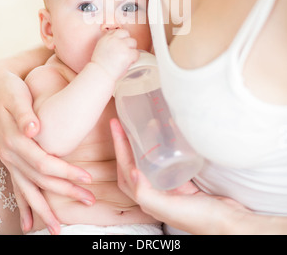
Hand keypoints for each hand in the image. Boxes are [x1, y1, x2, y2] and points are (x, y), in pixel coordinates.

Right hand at [0, 66, 94, 233]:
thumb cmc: (10, 91)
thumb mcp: (16, 96)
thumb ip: (25, 114)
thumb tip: (34, 129)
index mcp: (16, 140)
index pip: (44, 163)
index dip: (66, 172)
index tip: (87, 179)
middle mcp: (11, 154)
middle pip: (41, 180)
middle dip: (65, 192)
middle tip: (89, 201)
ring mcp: (9, 160)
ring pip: (28, 189)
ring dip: (44, 209)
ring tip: (58, 228)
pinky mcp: (11, 161)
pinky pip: (17, 188)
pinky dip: (24, 206)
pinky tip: (29, 224)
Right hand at [91, 29, 138, 81]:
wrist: (100, 74)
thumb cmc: (99, 65)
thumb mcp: (101, 47)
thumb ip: (109, 42)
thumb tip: (119, 41)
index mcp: (106, 37)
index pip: (119, 31)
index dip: (122, 38)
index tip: (121, 44)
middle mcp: (114, 39)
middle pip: (128, 35)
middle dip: (127, 43)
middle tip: (124, 52)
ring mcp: (122, 46)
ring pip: (133, 42)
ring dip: (131, 50)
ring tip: (126, 58)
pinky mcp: (128, 54)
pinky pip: (137, 53)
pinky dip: (134, 58)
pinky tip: (128, 62)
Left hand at [110, 118, 251, 234]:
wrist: (229, 223)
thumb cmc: (200, 218)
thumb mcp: (170, 208)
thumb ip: (148, 194)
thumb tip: (131, 171)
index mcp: (147, 200)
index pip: (125, 169)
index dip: (118, 148)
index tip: (116, 127)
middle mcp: (154, 193)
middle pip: (133, 164)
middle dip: (125, 143)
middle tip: (123, 122)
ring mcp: (168, 187)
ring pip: (148, 162)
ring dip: (142, 144)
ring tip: (142, 125)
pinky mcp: (182, 182)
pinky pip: (166, 161)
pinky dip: (161, 148)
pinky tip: (165, 137)